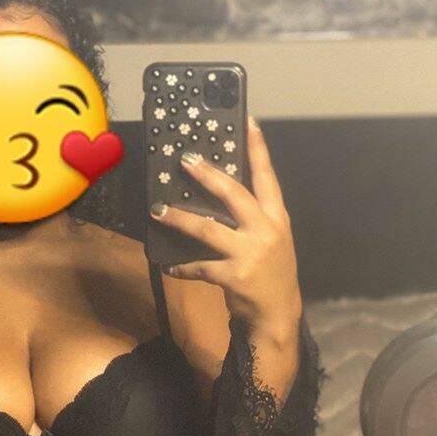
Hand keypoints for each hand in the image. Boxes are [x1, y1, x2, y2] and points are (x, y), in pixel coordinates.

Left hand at [149, 116, 302, 334]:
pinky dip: (182, 267)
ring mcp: (250, 253)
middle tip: (185, 160)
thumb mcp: (270, 239)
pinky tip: (169, 266)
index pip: (267, 176)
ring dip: (179, 219)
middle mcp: (265, 230)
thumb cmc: (269, 272)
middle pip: (234, 194)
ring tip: (158, 211)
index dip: (257, 148)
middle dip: (208, 175)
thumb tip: (217, 193)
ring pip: (208, 229)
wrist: (278, 313)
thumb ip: (251, 218)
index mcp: (275, 217)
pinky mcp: (234, 276)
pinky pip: (200, 267)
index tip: (247, 122)